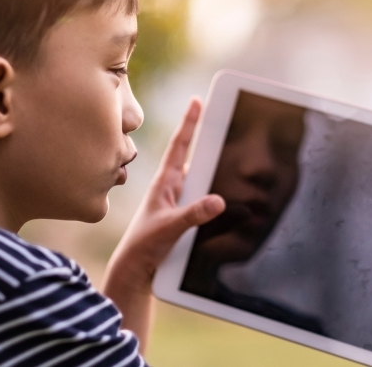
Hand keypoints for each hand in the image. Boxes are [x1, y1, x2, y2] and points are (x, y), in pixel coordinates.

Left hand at [102, 97, 224, 351]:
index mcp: (165, 182)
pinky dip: (217, 195)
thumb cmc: (144, 246)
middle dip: (210, 140)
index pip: (180, 146)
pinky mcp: (185, 215)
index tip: (197, 100)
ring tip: (236, 161)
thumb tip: (218, 200)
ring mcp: (180, 201)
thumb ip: (193, 215)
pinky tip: (232, 199)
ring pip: (203, 179)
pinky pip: (205, 198)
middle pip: (196, 158)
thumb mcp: (169, 228)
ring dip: (216, 172)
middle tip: (227, 120)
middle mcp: (173, 187)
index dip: (189, 123)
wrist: (135, 270)